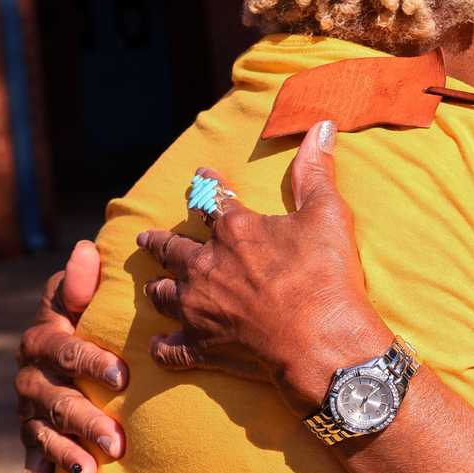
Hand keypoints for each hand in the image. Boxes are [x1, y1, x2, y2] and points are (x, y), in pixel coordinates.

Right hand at [15, 241, 128, 472]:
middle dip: (86, 419)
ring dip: (68, 456)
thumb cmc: (84, 321)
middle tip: (119, 440)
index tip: (122, 372)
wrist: (63, 356)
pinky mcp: (31, 443)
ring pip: (44, 437)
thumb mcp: (80, 299)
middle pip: (55, 400)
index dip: (89, 359)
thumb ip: (82, 282)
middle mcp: (30, 377)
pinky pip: (31, 471)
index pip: (63, 348)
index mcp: (42, 340)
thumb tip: (87, 248)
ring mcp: (28, 414)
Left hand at [137, 121, 390, 410]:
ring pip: (163, 295)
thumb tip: (323, 125)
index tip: (201, 175)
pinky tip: (159, 345)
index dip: (206, 185)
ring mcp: (199, 308)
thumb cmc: (325, 276)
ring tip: (154, 287)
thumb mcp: (327, 214)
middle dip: (158, 242)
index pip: (213, 199)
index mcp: (235, 231)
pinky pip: (172, 347)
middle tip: (146, 238)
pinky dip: (164, 346)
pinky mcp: (202, 345)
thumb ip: (317, 171)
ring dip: (158, 289)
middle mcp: (205, 266)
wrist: (321, 342)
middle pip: (172, 249)